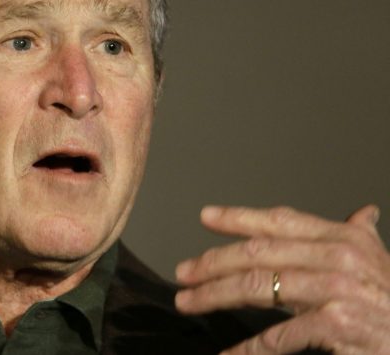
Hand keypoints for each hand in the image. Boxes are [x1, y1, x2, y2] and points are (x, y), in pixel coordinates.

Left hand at [174, 205, 389, 353]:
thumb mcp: (379, 261)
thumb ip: (361, 236)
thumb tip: (362, 213)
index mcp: (343, 238)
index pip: (281, 221)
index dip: (240, 218)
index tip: (206, 217)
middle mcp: (339, 257)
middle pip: (259, 253)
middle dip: (213, 262)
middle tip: (183, 273)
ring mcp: (336, 289)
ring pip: (258, 287)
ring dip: (215, 296)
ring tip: (189, 301)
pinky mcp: (336, 323)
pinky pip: (280, 335)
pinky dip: (249, 348)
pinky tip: (228, 354)